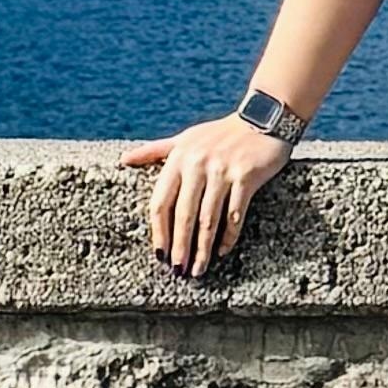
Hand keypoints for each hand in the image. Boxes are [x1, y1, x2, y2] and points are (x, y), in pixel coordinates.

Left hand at [130, 113, 292, 278]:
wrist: (264, 117)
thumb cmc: (220, 133)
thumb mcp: (185, 138)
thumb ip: (155, 151)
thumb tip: (124, 160)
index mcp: (179, 158)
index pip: (161, 201)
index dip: (159, 231)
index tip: (159, 255)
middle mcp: (198, 164)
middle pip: (183, 214)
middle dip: (180, 247)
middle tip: (178, 270)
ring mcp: (222, 170)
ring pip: (208, 218)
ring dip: (202, 248)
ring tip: (199, 269)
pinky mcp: (246, 176)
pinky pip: (235, 213)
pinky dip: (229, 236)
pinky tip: (223, 251)